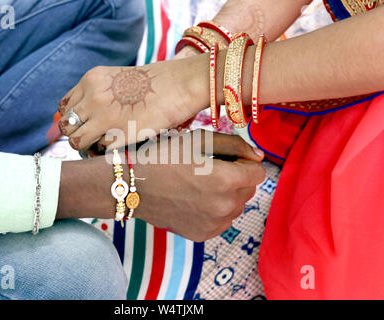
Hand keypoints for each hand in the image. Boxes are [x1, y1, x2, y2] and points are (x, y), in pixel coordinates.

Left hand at [57, 54, 208, 150]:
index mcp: (91, 80)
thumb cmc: (154, 83)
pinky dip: (107, 151)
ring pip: (77, 142)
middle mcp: (93, 98)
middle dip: (76, 135)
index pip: (64, 107)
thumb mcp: (117, 78)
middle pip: (67, 126)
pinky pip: (100, 150)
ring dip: (88, 147)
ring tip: (102, 145)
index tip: (83, 125)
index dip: (72, 119)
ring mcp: (105, 117)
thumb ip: (98, 93)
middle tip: (90, 139)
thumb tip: (86, 116)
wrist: (180, 84)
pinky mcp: (120, 135)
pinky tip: (120, 144)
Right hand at [58, 130, 264, 241]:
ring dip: (226, 196)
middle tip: (208, 170)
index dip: (243, 162)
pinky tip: (193, 201)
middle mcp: (224, 206)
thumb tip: (258, 157)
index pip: (258, 172)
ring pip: (236, 207)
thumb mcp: (200, 140)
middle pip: (249, 190)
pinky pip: (222, 222)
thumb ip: (235, 144)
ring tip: (199, 186)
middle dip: (236, 178)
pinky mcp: (203, 235)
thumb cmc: (165, 157)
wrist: (133, 185)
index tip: (225, 159)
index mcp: (226, 180)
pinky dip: (214, 212)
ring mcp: (214, 225)